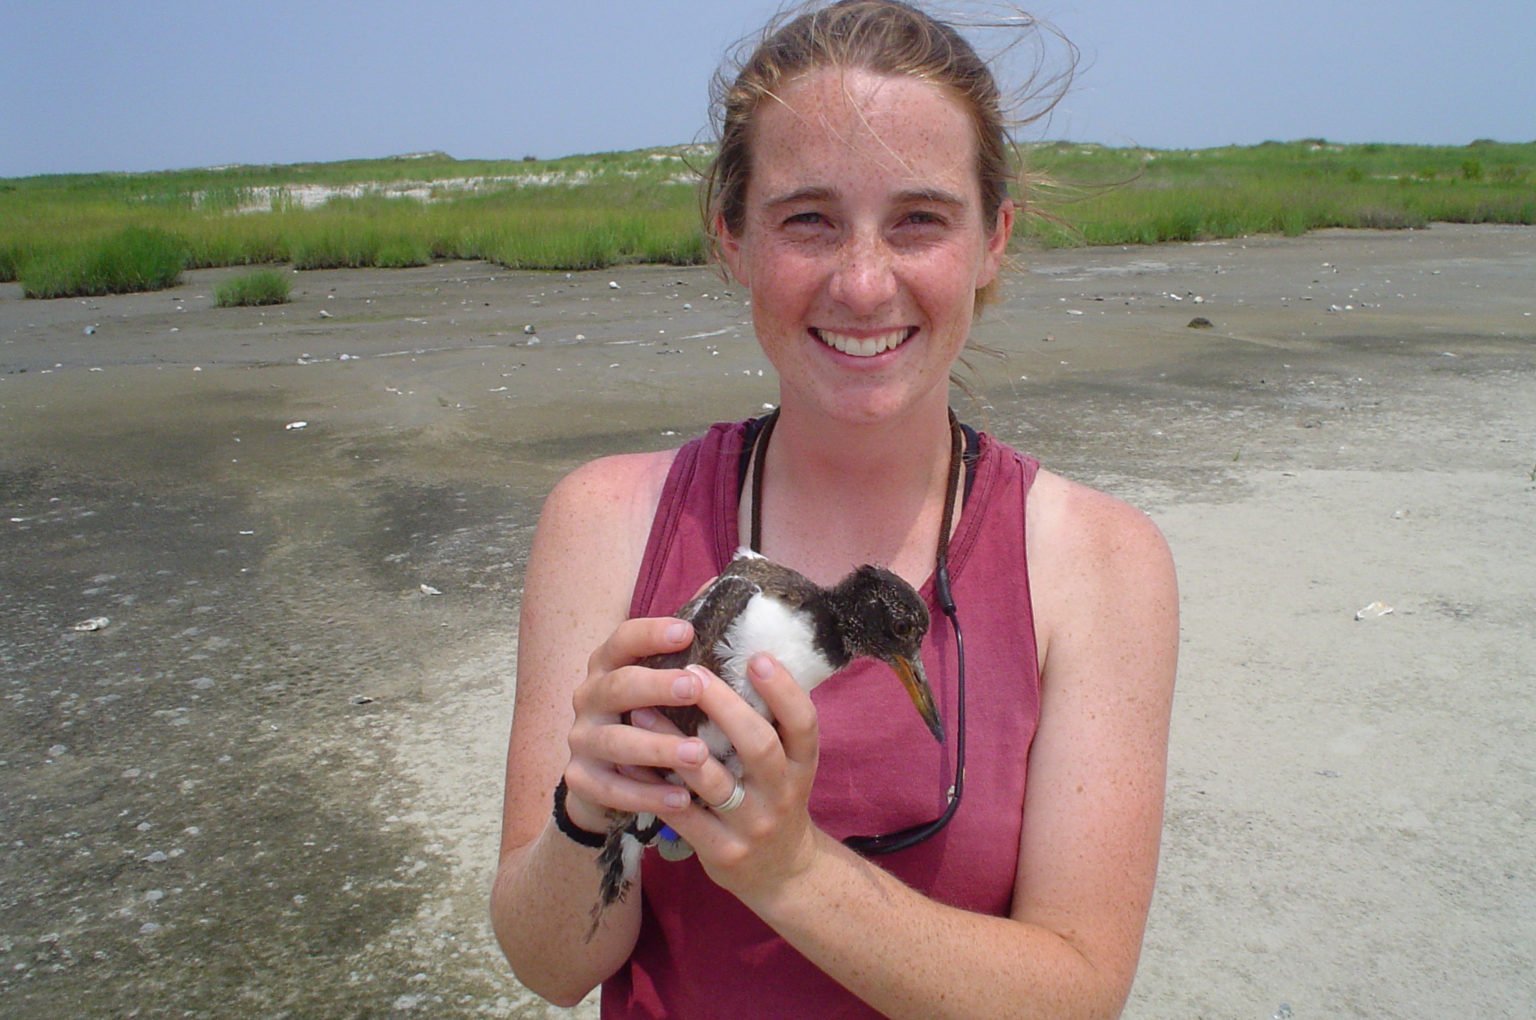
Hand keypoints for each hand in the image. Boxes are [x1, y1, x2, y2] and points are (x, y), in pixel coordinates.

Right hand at [561, 617, 734, 831]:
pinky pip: (611, 789)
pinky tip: (681, 798)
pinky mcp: (581, 780)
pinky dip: (646, 795)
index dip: (651, 633)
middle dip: (656, 686)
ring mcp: (582, 739)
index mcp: (609, 665)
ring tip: (698, 753)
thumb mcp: (662, 679)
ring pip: (615, 741)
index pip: (623, 640)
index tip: (687, 630)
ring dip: (658, 746)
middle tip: (695, 687)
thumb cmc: (648, 716)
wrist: (605, 779)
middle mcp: (589, 697)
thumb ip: (685, 639)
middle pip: (618, 686)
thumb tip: (722, 584)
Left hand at [637, 652, 824, 904]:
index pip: (804, 723)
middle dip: (725, 707)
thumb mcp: (788, 763)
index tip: (757, 656)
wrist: (780, 873)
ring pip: (713, 781)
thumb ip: (768, 720)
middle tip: (692, 673)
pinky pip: (681, 815)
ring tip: (642, 711)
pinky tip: (628, 760)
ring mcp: (752, 824)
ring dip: (674, 743)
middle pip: (759, 745)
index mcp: (801, 764)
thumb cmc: (773, 798)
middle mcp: (782, 792)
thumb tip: (734, 655)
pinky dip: (653, 786)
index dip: (784, 690)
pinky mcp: (721, 850)